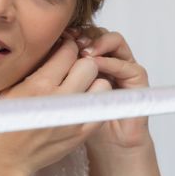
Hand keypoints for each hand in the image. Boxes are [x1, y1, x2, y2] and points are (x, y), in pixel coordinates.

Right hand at [0, 36, 103, 175]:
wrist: (5, 157)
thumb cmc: (5, 120)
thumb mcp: (13, 86)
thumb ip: (37, 67)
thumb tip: (56, 46)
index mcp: (39, 85)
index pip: (68, 51)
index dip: (68, 46)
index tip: (65, 49)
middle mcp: (59, 100)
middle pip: (89, 65)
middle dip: (82, 63)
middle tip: (73, 68)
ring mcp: (73, 118)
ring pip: (102, 85)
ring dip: (94, 83)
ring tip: (81, 86)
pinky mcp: (82, 133)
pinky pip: (102, 108)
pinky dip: (96, 102)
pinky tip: (84, 102)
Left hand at [67, 27, 150, 153]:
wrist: (110, 143)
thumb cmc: (86, 119)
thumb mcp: (63, 93)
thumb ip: (55, 73)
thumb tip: (36, 55)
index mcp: (92, 58)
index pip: (84, 33)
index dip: (73, 32)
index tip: (59, 35)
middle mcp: (109, 58)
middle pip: (99, 32)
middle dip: (86, 33)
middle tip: (72, 38)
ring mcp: (125, 66)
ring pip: (115, 40)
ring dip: (99, 42)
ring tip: (85, 51)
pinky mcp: (137, 79)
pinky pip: (126, 64)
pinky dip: (111, 62)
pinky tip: (96, 63)